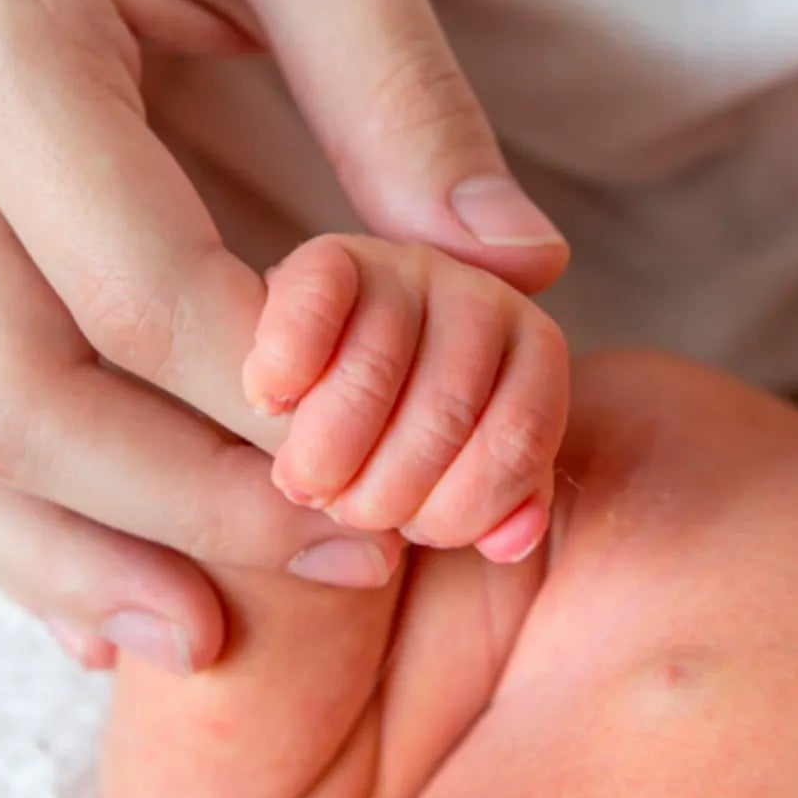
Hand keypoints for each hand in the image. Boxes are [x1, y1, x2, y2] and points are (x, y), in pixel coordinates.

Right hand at [0, 0, 568, 671]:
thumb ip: (401, 89)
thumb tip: (514, 275)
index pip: (130, 288)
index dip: (270, 407)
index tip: (405, 464)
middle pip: (12, 395)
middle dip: (180, 509)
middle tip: (349, 560)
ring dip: (54, 558)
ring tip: (199, 639)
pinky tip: (96, 596)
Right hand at [247, 235, 566, 561]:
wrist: (284, 366)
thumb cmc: (380, 457)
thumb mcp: (452, 491)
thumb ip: (489, 503)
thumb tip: (512, 540)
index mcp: (528, 353)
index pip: (521, 440)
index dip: (459, 507)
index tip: (406, 534)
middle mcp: (480, 296)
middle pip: (448, 411)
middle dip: (388, 490)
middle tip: (343, 513)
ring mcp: (404, 268)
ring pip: (377, 367)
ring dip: (328, 447)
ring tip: (301, 480)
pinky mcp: (328, 257)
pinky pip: (317, 301)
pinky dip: (288, 361)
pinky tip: (268, 401)